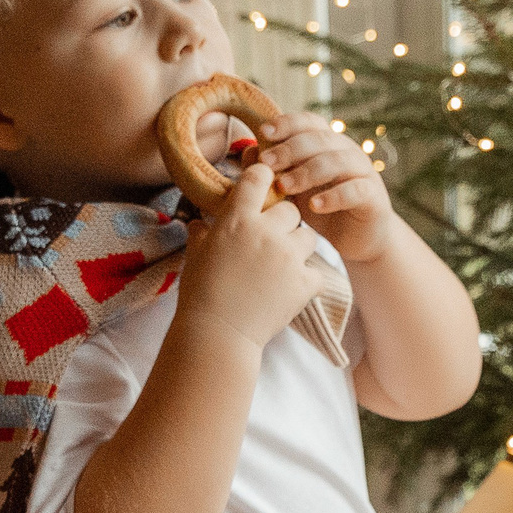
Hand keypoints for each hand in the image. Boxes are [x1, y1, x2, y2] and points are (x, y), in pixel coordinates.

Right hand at [177, 162, 325, 349]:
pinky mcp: (305, 283)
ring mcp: (289, 258)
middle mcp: (267, 232)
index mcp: (238, 220)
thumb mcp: (195, 257)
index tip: (264, 185)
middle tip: (272, 238)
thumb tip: (198, 223)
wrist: (217, 334)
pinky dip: (307, 280)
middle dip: (283, 221)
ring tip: (284, 263)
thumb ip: (201, 235)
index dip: (264, 178)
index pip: (259, 178)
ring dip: (299, 245)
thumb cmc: (200, 294)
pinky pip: (317, 272)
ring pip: (308, 235)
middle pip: (290, 209)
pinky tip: (292, 288)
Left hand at [254, 111, 392, 258]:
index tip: (264, 132)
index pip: (309, 122)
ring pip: (337, 161)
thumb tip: (250, 152)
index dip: (288, 123)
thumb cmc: (320, 209)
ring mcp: (363, 172)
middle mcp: (347, 151)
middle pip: (320, 139)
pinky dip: (333, 196)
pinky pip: (355, 190)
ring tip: (285, 186)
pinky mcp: (373, 196)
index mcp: (328, 143)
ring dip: (308, 172)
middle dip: (290, 149)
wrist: (356, 240)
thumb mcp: (292, 189)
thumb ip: (274, 170)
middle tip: (267, 163)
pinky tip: (314, 206)